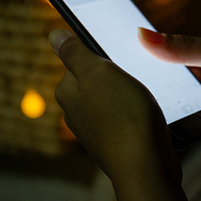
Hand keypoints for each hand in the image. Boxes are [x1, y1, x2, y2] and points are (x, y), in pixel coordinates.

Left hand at [48, 29, 179, 181]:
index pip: (78, 58)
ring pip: (112, 97)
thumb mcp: (98, 72)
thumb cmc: (123, 115)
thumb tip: (54, 35)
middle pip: (96, 78)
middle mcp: (75, 111)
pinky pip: (123, 116)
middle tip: (134, 74)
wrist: (145, 166)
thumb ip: (74, 52)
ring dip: (128, 92)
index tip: (120, 55)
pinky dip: (135, 111)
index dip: (101, 53)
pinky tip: (147, 114)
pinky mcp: (114, 141)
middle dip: (116, 73)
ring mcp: (94, 128)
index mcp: (67, 91)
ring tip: (142, 97)